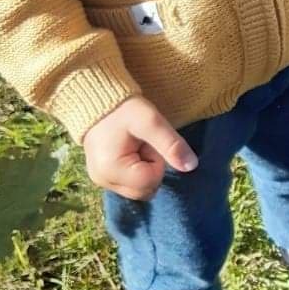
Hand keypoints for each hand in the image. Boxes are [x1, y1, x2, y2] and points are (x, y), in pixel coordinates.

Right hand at [83, 96, 197, 199]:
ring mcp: (102, 182)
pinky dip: (136, 171)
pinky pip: (130, 185)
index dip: (157, 160)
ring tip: (134, 146)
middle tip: (141, 144)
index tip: (146, 141)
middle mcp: (103, 181)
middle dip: (151, 167)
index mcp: (111, 169)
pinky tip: (128, 152)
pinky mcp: (103, 179)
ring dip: (144, 170)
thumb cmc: (123, 109)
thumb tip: (191, 167)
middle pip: (146, 190)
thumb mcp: (150, 121)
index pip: (152, 180)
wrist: (97, 100)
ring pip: (140, 189)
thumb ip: (171, 144)